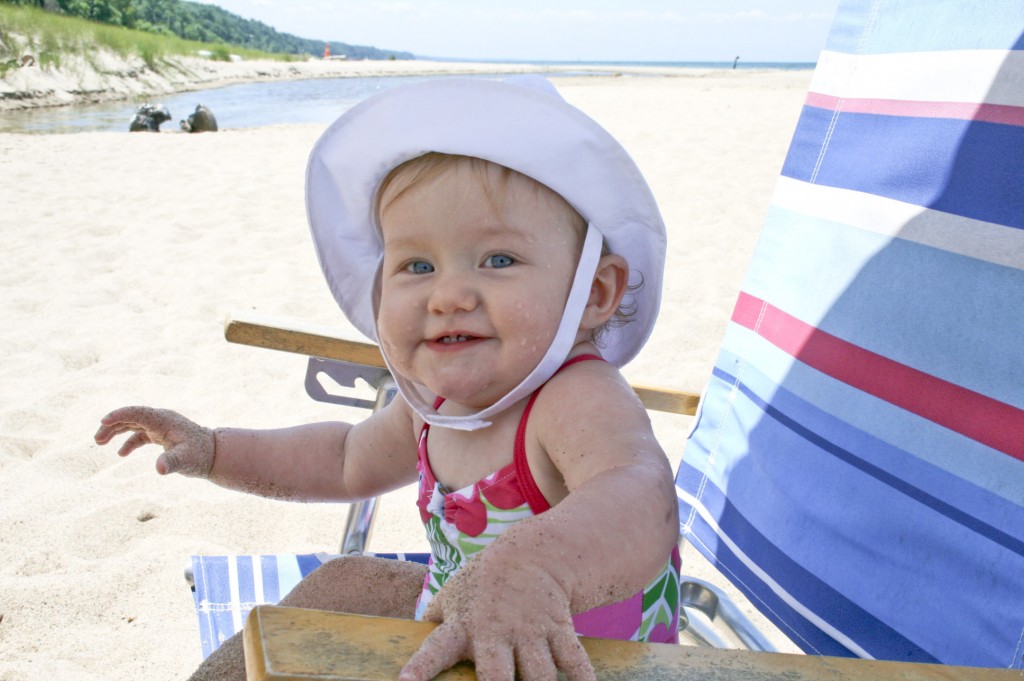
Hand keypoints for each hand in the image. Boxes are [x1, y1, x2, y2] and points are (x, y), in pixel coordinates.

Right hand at [94, 406, 214, 477]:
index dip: (119, 415)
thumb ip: (172, 462)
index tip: (103, 422)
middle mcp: (160, 419)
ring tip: (100, 442)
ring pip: (133, 424)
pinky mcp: (161, 435)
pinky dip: (129, 441)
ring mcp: (160, 426)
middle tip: (97, 440)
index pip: (137, 412)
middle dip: (112, 425)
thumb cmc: (201, 456)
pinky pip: (140, 434)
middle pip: (131, 416)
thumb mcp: (186, 460)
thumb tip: (160, 469)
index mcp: (164, 420)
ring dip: (116, 431)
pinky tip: (121, 453)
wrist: (215, 454)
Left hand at [398, 550, 595, 680]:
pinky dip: (583, 679)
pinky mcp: (559, 630)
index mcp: (463, 627)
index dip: (421, 667)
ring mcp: (530, 633)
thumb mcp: (453, 596)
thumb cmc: (483, 585)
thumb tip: (411, 649)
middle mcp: (496, 633)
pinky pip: (574, 660)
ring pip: (539, 676)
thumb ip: (434, 622)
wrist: (530, 556)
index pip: (436, 649)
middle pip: (497, 676)